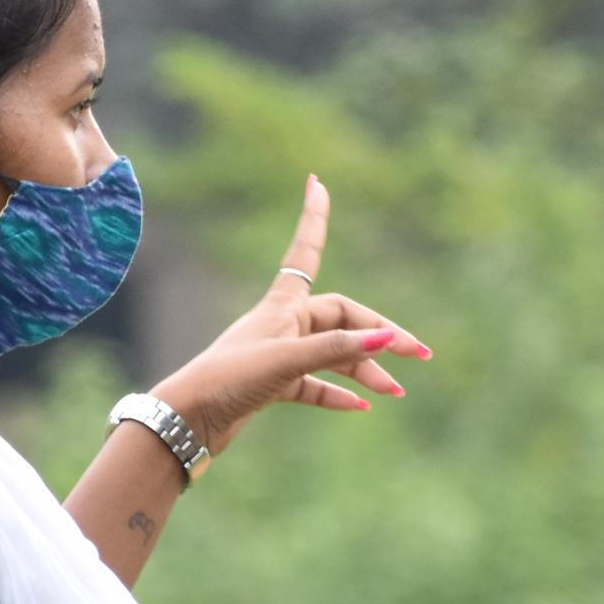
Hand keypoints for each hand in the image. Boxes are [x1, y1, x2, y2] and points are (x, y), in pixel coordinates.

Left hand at [151, 176, 431, 458]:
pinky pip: (314, 385)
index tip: (317, 183)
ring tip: (397, 392)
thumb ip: (335, 348)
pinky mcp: (272, 386)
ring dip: (365, 370)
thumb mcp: (285, 361)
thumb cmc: (228, 380)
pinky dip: (338, 393)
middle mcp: (282, 325)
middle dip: (380, 336)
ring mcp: (278, 356)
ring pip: (333, 355)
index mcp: (282, 306)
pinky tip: (361, 405)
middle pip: (343, 320)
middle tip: (418, 355)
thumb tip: (384, 338)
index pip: (306, 252)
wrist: (186, 420)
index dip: (314, 218)